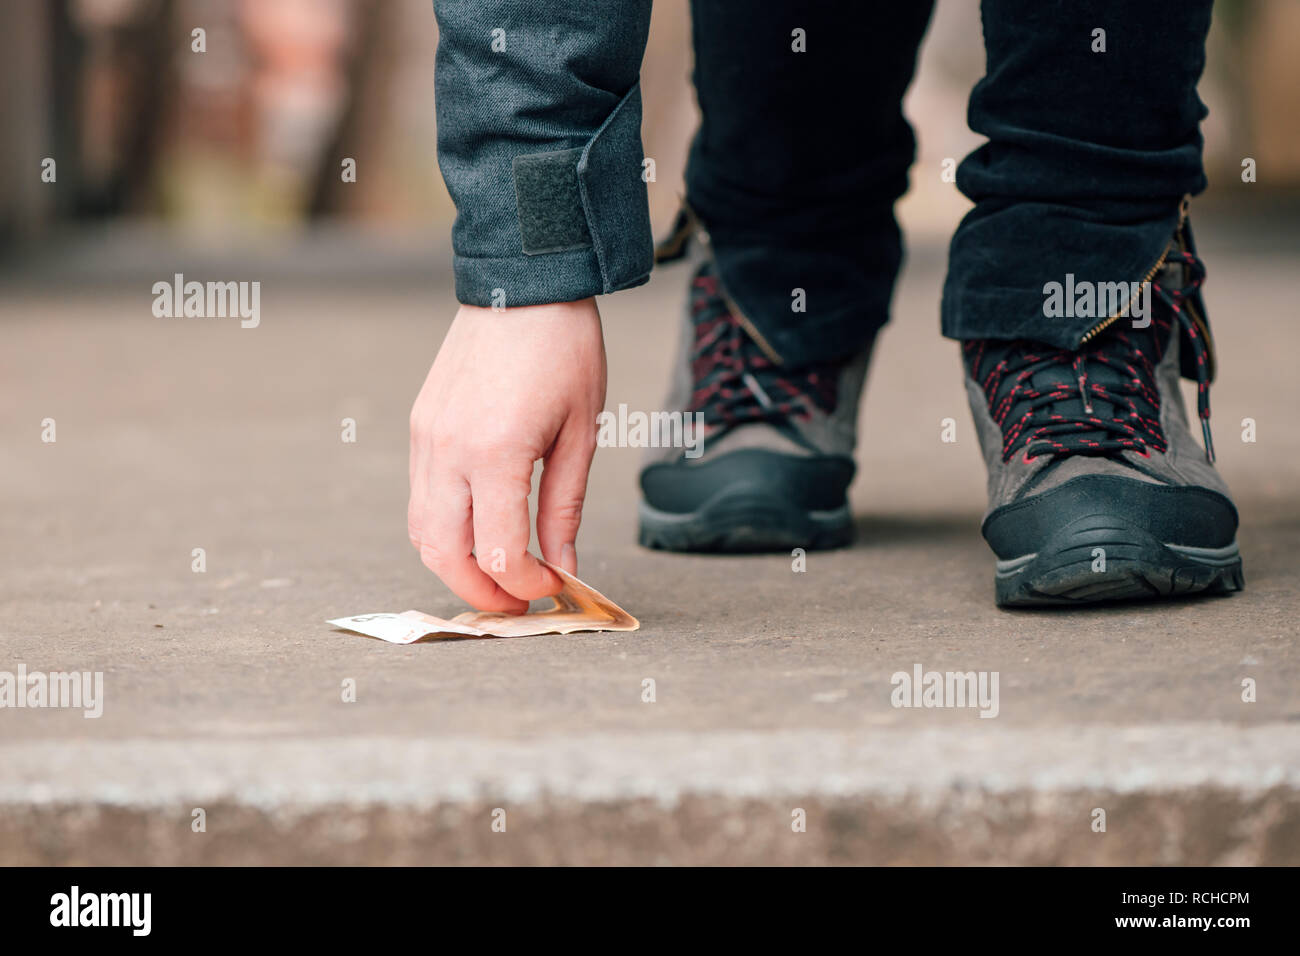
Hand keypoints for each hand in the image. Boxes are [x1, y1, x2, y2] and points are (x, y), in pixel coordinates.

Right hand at [408, 298, 605, 611]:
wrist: (522, 282)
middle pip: (445, 555)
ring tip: (498, 575)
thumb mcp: (581, 433)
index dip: (529, 584)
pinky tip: (481, 532)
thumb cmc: (565, 351)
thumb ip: (564, 508)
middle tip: (518, 604)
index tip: (555, 586)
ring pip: (422, 532)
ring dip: (456, 566)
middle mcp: (449, 451)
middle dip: (481, 592)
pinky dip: (444, 530)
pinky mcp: (419, 427)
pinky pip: (420, 498)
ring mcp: (426, 438)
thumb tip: (563, 567)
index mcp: (497, 453)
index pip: (501, 552)